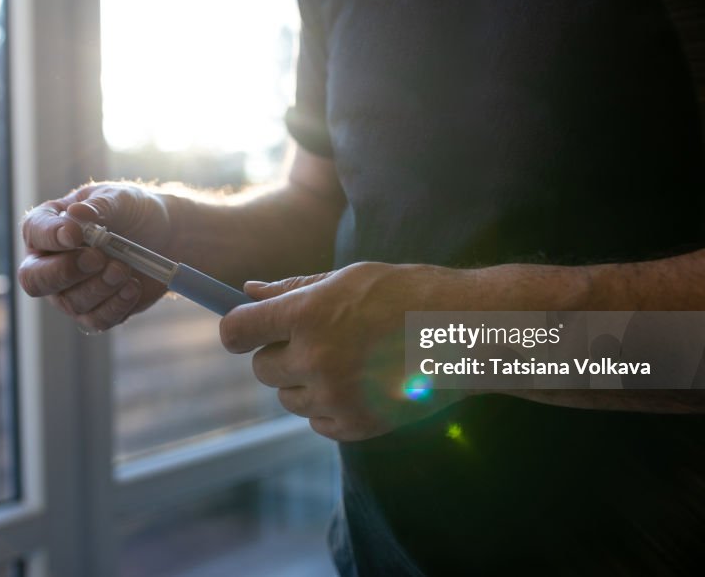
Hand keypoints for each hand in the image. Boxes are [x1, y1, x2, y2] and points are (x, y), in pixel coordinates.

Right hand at [18, 182, 172, 330]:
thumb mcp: (119, 199)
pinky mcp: (95, 311)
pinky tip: (132, 287)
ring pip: (71, 302)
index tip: (76, 234)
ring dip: (100, 286)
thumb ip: (98, 206)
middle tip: (97, 258)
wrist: (166, 235)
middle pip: (35, 280)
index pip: (34, 233)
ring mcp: (70, 292)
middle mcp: (50, 263)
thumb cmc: (133, 212)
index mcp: (48, 227)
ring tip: (124, 267)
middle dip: (65, 272)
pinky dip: (116, 305)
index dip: (50, 236)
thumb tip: (75, 213)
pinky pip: (96, 320)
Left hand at [219, 262, 466, 440]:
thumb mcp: (348, 278)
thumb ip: (293, 289)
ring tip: (346, 359)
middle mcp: (315, 359)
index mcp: (308, 314)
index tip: (246, 329)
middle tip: (315, 339)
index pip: (237, 331)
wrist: (467, 334)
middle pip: (261, 369)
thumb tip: (247, 292)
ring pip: (288, 397)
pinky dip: (329, 407)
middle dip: (279, 354)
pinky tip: (360, 382)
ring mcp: (336, 397)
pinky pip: (317, 422)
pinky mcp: (356, 426)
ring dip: (304, 382)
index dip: (238, 329)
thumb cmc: (409, 294)